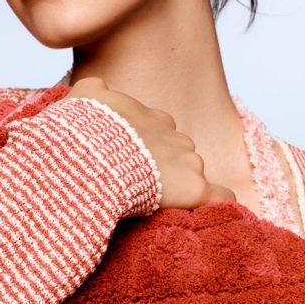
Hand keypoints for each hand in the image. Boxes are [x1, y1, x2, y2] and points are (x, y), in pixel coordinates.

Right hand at [67, 76, 236, 209]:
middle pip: (179, 154)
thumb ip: (96, 92)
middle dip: (165, 168)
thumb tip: (97, 90)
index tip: (132, 163)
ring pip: (193, 175)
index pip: (160, 132)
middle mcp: (176, 138)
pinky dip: (218, 202)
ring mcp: (188, 163)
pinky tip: (211, 212)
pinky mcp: (194, 189)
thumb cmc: (84, 131)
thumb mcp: (84, 99)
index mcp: (153, 119)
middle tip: (140, 186)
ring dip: (180, 187)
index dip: (148, 149)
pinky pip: (220, 196)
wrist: (92, 155)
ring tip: (155, 204)